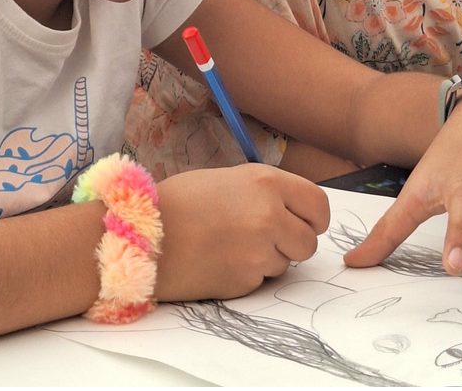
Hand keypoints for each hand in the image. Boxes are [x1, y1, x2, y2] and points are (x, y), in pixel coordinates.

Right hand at [155, 164, 329, 300]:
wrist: (141, 236)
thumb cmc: (180, 201)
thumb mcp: (231, 179)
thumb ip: (266, 193)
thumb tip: (293, 211)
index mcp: (267, 182)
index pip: (320, 205)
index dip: (315, 218)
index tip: (306, 223)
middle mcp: (269, 216)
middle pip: (309, 242)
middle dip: (294, 243)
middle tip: (269, 238)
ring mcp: (258, 252)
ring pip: (286, 264)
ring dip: (268, 259)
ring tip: (233, 245)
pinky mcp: (243, 283)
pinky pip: (260, 280)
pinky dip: (247, 274)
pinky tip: (221, 261)